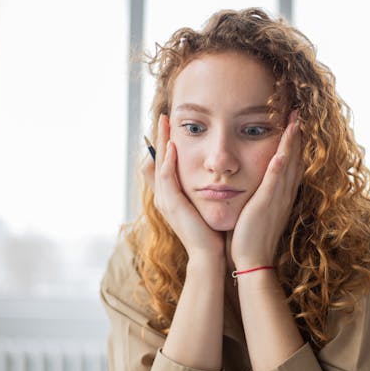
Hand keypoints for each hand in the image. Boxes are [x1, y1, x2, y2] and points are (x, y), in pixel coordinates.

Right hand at [143, 115, 224, 259]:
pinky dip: (168, 160)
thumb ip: (204, 190)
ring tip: (165, 122)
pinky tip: (172, 146)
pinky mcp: (171, 204)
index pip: (164, 163)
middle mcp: (163, 196)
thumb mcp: (205, 206)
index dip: (164, 144)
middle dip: (160, 137)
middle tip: (163, 115)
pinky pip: (166, 176)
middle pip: (157, 159)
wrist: (209, 255)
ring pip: (159, 163)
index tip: (171, 125)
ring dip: (161, 142)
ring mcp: (164, 200)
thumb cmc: (211, 232)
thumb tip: (212, 174)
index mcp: (170, 196)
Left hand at [230, 111, 302, 268]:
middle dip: (296, 135)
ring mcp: (277, 199)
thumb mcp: (257, 211)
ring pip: (288, 165)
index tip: (293, 124)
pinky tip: (282, 150)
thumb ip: (258, 195)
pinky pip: (275, 181)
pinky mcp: (266, 205)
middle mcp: (283, 194)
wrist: (253, 261)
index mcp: (280, 195)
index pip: (290, 164)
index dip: (293, 143)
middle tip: (299, 112)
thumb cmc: (251, 238)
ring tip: (295, 120)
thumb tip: (251, 183)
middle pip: (294, 159)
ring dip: (292, 142)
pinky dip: (280, 165)